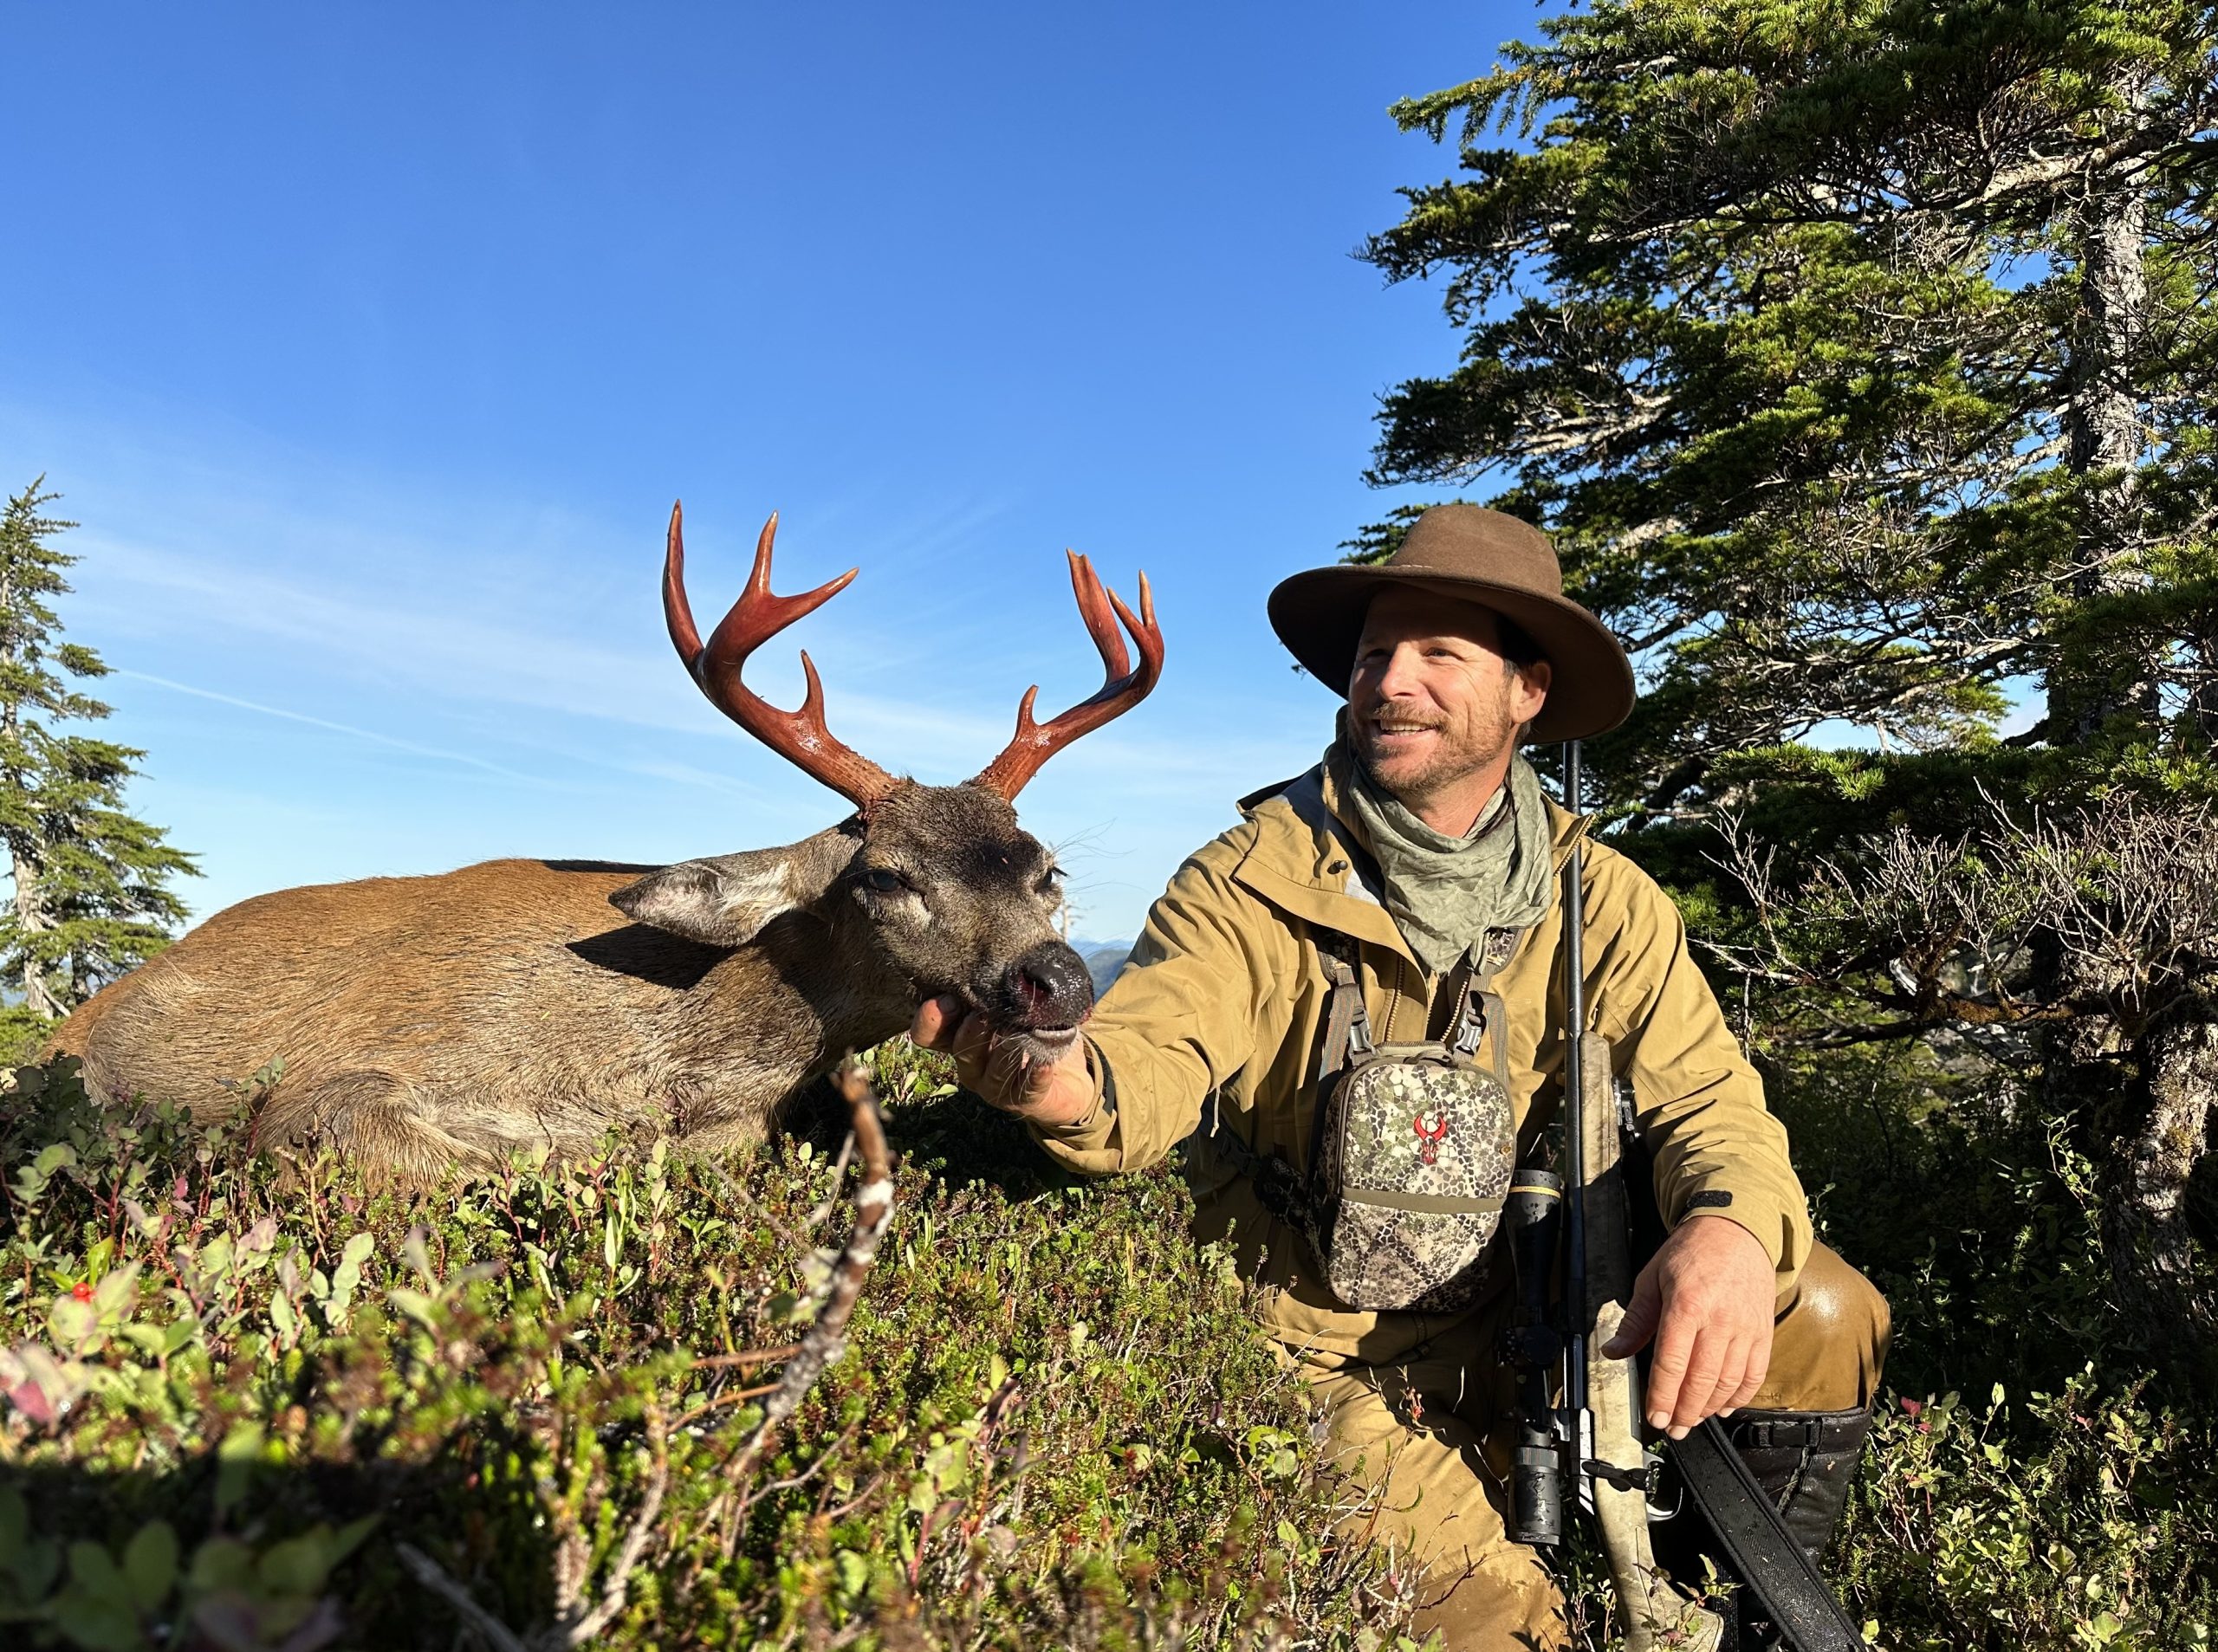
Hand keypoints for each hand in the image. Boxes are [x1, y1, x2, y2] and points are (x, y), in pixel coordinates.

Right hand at [908, 996, 1096, 1125]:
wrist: (1069, 1073)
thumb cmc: (1035, 1028)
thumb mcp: (1015, 1002)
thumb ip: (1000, 983)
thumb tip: (999, 945)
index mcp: (960, 1037)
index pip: (928, 1034)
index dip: (931, 1019)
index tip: (947, 998)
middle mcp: (972, 1064)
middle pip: (958, 1050)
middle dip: (969, 1030)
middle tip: (983, 1014)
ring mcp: (994, 1087)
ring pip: (990, 1072)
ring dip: (1004, 1049)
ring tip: (1018, 1033)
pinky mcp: (1024, 1101)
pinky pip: (1026, 1090)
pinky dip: (1035, 1075)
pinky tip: (1044, 1063)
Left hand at [1600, 1213, 1775, 1438]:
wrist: (1736, 1232)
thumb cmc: (1690, 1254)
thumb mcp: (1652, 1279)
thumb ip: (1635, 1320)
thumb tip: (1613, 1351)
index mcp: (1685, 1306)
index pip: (1671, 1364)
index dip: (1662, 1396)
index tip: (1656, 1416)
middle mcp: (1718, 1322)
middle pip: (1701, 1380)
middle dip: (1685, 1411)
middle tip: (1673, 1429)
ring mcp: (1745, 1329)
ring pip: (1728, 1383)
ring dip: (1709, 1408)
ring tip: (1693, 1420)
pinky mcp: (1763, 1333)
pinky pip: (1754, 1374)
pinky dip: (1740, 1396)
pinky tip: (1724, 1406)